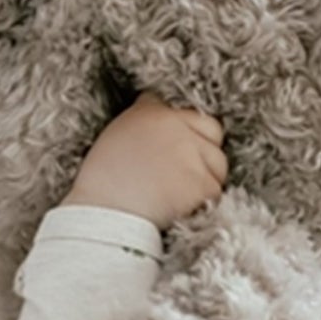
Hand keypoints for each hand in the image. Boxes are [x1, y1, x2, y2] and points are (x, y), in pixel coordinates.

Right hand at [60, 92, 227, 230]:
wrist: (104, 215)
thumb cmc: (102, 183)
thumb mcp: (115, 136)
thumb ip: (142, 120)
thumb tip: (154, 105)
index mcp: (151, 112)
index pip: (194, 115)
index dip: (193, 134)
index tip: (184, 152)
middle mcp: (175, 127)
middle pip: (214, 135)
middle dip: (206, 153)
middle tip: (185, 175)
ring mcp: (191, 154)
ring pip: (218, 165)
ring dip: (205, 179)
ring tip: (177, 195)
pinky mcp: (202, 183)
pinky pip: (215, 192)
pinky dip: (202, 203)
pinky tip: (179, 209)